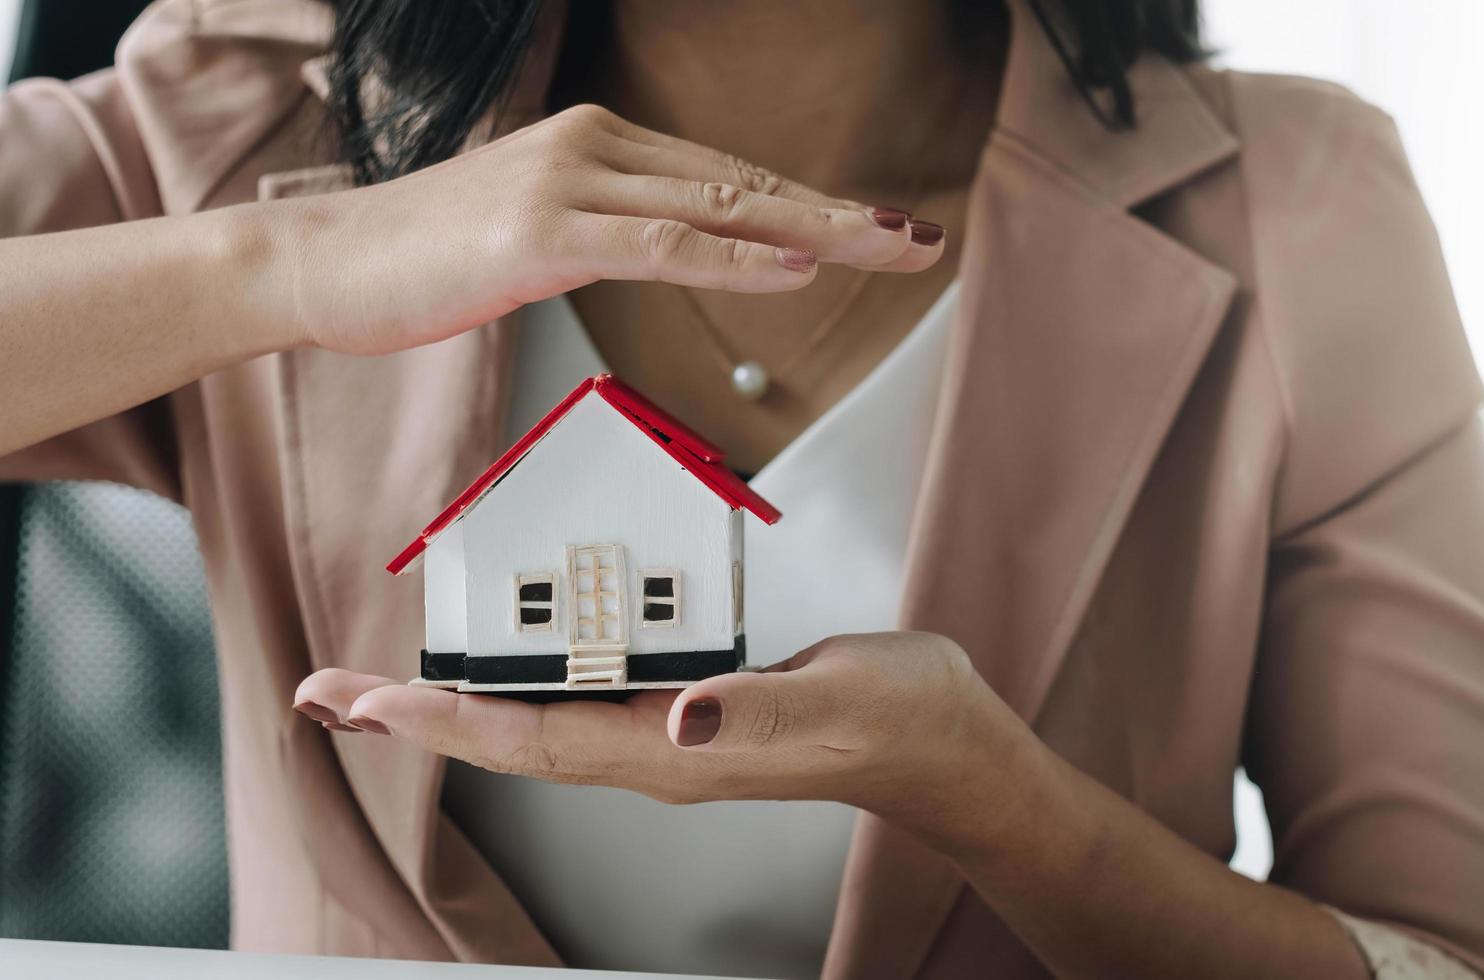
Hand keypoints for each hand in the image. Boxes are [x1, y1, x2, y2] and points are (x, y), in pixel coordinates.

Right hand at [253, 103, 942, 355]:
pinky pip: (662, 245)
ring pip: (721, 206)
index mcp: (599, 149)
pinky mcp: (543, 233)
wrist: (323, 262)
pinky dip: (737, 256)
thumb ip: (613, 235)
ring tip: (890, 248)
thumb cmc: (422, 257)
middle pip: (746, 184)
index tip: (882, 229)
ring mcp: (569, 185)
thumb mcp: (536, 237)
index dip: (815, 207)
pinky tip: (796, 265)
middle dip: (844, 216)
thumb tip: (679, 252)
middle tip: (921, 238)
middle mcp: (594, 151)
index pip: (732, 179)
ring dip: (818, 230)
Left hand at [293, 632, 1038, 849]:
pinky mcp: (692, 708)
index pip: (534, 741)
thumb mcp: (837, 703)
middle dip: (416, 719)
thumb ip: (754, 715)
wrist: (944, 746)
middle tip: (332, 695)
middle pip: (511, 739)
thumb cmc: (900, 720)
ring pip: (539, 721)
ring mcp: (672, 734)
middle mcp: (660, 750)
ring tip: (388, 686)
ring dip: (458, 702)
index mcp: (679, 752)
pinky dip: (527, 676)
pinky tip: (511, 656)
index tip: (363, 703)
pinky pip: (586, 695)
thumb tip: (678, 719)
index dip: (442, 722)